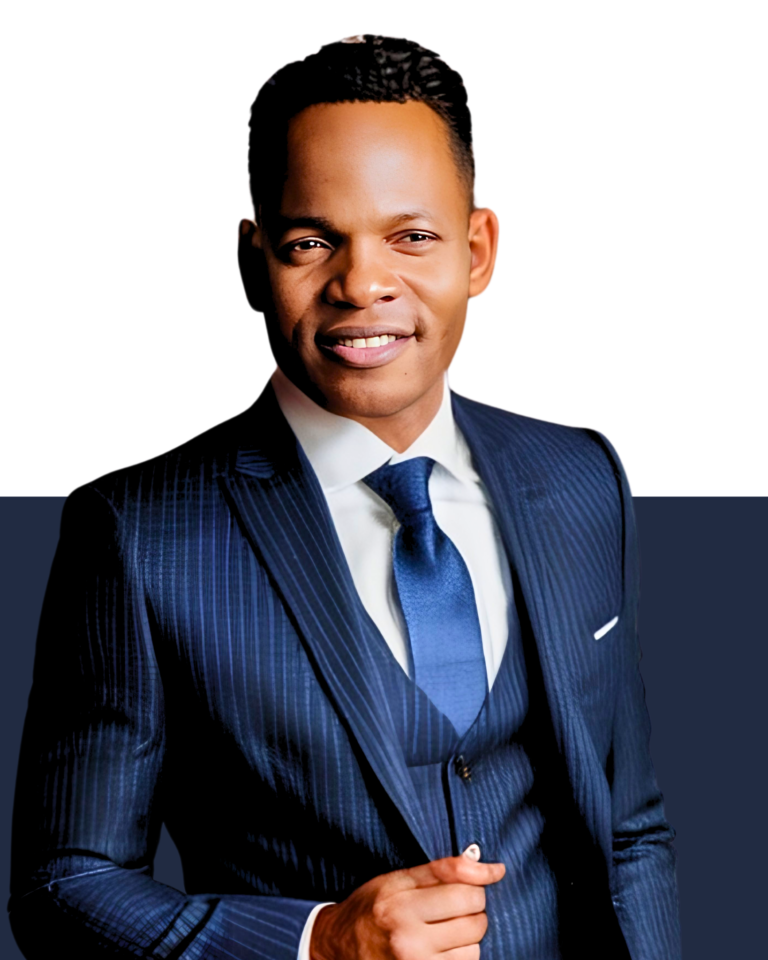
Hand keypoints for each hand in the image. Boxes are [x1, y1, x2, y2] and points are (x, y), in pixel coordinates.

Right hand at [309, 851, 505, 958]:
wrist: (337, 946)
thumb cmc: (372, 907)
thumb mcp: (399, 878)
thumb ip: (445, 869)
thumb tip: (493, 869)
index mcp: (400, 905)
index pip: (467, 894)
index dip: (474, 887)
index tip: (466, 886)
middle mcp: (407, 940)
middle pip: (475, 923)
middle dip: (471, 912)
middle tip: (451, 909)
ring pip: (474, 951)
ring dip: (467, 939)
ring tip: (444, 931)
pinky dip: (459, 958)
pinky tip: (441, 950)